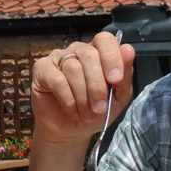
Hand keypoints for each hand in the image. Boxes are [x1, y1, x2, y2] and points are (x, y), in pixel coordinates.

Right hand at [31, 31, 134, 147]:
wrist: (71, 130)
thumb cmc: (95, 111)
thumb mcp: (118, 98)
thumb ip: (125, 76)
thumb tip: (128, 50)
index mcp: (99, 53)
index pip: (105, 40)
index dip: (112, 57)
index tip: (116, 80)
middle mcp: (79, 51)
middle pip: (90, 55)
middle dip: (97, 86)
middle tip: (100, 108)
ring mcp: (59, 58)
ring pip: (73, 68)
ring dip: (83, 97)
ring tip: (86, 113)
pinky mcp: (42, 69)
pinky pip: (57, 80)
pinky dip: (68, 99)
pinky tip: (72, 110)